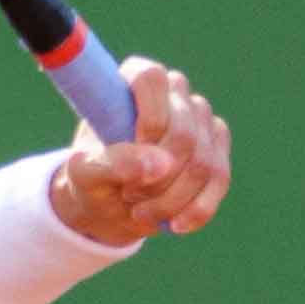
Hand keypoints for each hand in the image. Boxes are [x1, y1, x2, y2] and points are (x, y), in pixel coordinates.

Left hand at [60, 58, 232, 248]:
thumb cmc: (92, 178)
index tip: (128, 157)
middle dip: (157, 179)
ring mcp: (201, 118)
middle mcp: (175, 91)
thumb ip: (113, 163)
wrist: (110, 201)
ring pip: (203, 163)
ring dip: (172, 199)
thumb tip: (159, 165)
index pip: (152, 80)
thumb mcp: (84, 174)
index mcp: (136, 79)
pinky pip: (219, 179)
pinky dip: (197, 209)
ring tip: (141, 214)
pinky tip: (175, 224)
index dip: (146, 123)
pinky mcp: (218, 149)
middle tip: (129, 197)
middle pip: (183, 134)